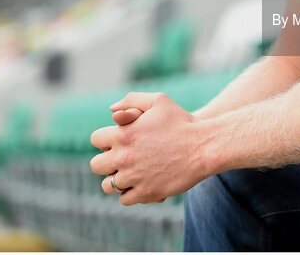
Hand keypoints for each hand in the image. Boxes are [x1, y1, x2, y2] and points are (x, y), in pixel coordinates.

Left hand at [89, 92, 207, 204]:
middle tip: (120, 159)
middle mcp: (124, 156)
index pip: (96, 140)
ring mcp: (134, 177)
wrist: (203, 146)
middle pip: (96, 165)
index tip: (116, 141)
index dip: (105, 140)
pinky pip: (124, 199)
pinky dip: (129, 193)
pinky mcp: (146, 192)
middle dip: (106, 162)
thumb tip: (111, 111)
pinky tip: (139, 184)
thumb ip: (132, 100)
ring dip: (115, 180)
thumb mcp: (159, 100)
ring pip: (108, 186)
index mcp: (124, 134)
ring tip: (128, 174)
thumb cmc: (182, 121)